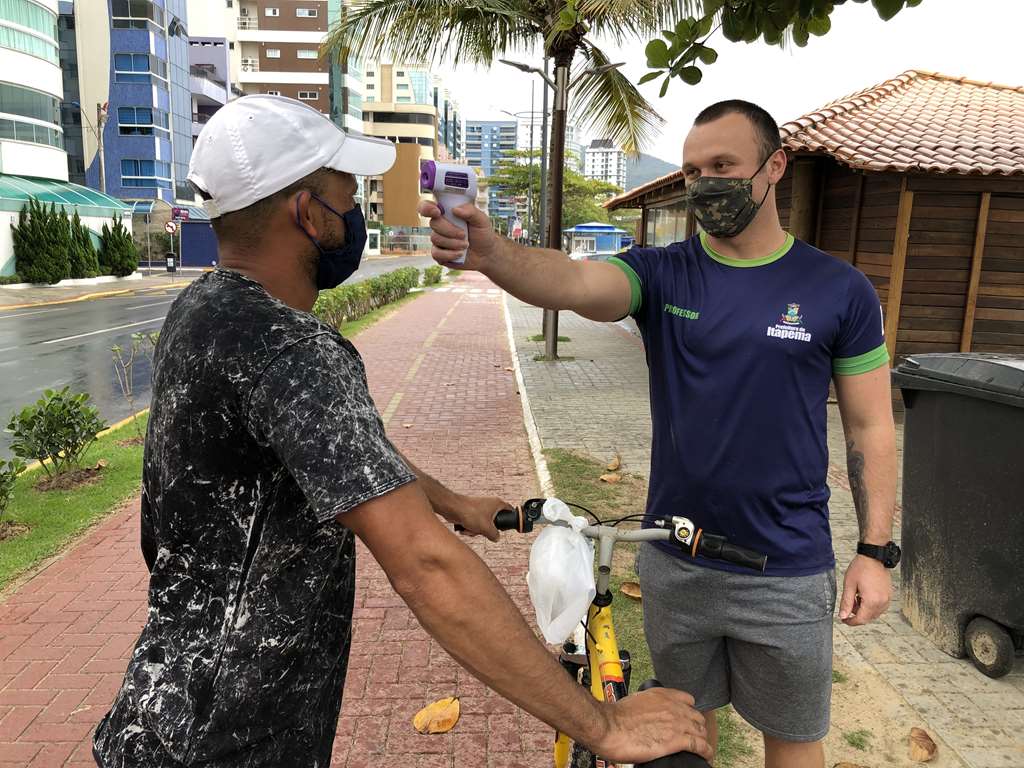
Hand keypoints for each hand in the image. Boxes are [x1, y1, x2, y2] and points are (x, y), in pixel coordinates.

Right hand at [416, 200, 498, 270]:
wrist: (486, 254)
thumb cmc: (483, 233)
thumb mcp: (482, 219)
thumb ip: (471, 211)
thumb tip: (455, 210)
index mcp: (447, 213)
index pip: (428, 206)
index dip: (427, 208)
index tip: (437, 212)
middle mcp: (440, 225)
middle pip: (433, 223)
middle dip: (449, 230)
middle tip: (464, 234)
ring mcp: (438, 240)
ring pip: (435, 238)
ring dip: (453, 243)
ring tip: (466, 245)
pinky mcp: (439, 254)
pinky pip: (436, 253)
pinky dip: (449, 254)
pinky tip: (460, 254)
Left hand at [448, 495, 506, 542]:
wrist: (452, 508)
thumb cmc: (469, 513)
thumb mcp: (487, 528)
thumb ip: (495, 535)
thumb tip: (496, 538)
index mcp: (497, 504)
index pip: (510, 510)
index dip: (511, 519)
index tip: (508, 525)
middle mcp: (489, 504)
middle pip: (495, 522)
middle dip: (486, 530)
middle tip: (483, 529)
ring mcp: (480, 509)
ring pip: (483, 525)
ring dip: (476, 531)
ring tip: (470, 528)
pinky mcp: (471, 513)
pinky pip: (474, 524)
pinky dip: (469, 528)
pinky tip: (464, 527)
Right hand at [592, 688, 711, 763]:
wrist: (608, 727)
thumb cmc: (616, 717)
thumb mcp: (635, 702)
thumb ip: (648, 706)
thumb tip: (648, 716)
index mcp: (662, 695)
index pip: (688, 700)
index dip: (690, 711)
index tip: (688, 719)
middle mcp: (672, 707)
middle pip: (697, 717)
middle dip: (697, 726)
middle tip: (694, 736)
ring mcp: (676, 723)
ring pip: (701, 731)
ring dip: (702, 739)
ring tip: (701, 747)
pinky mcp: (676, 740)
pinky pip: (699, 745)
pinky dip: (705, 751)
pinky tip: (706, 755)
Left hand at [839, 555, 891, 624]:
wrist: (873, 557)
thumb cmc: (861, 568)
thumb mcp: (849, 585)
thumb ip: (846, 602)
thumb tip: (843, 616)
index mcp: (872, 601)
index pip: (861, 619)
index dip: (851, 622)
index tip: (844, 619)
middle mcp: (882, 602)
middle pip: (868, 618)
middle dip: (857, 615)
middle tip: (848, 606)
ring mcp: (887, 599)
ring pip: (874, 613)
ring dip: (864, 610)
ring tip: (855, 597)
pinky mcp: (889, 595)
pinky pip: (880, 607)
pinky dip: (871, 606)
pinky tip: (863, 596)